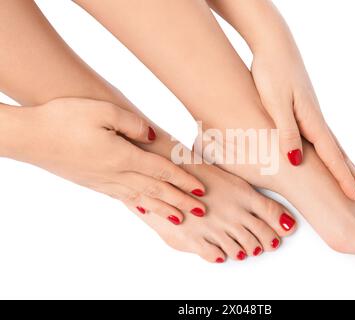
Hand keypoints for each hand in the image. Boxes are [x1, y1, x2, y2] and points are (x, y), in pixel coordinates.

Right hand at [5, 98, 205, 222]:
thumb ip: (132, 124)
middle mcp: (115, 173)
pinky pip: (123, 197)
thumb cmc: (65, 118)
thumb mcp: (103, 110)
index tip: (200, 189)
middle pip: (156, 189)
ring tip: (179, 217)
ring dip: (163, 207)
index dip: (183, 180)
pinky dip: (141, 204)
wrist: (31, 138)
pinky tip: (147, 207)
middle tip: (200, 210)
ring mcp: (104, 181)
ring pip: (142, 197)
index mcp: (122, 156)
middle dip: (180, 200)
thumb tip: (152, 135)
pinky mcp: (93, 183)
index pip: (161, 171)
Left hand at [251, 48, 354, 201]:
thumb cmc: (272, 73)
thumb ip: (286, 131)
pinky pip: (321, 138)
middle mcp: (316, 120)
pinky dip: (331, 152)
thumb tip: (296, 160)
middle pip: (338, 154)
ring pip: (332, 146)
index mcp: (311, 121)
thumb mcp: (276, 103)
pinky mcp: (305, 110)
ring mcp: (312, 115)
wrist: (274, 47)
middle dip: (350, 176)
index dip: (343, 178)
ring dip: (343, 165)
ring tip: (353, 181)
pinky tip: (329, 154)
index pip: (331, 156)